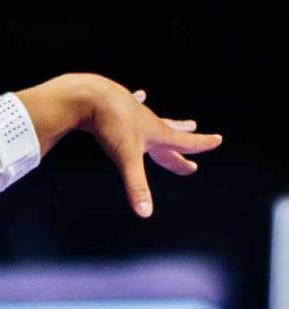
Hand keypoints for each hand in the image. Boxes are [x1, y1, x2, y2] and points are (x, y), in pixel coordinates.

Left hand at [24, 73, 221, 218]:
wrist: (91, 94)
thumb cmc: (111, 125)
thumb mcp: (126, 158)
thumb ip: (136, 186)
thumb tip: (146, 213)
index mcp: (156, 134)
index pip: (184, 143)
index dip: (201, 144)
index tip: (218, 140)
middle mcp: (148, 122)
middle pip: (171, 135)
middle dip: (186, 141)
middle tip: (197, 138)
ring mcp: (133, 112)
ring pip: (155, 121)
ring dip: (168, 124)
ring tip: (178, 123)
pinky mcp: (117, 104)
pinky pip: (132, 103)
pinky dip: (138, 101)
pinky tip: (140, 95)